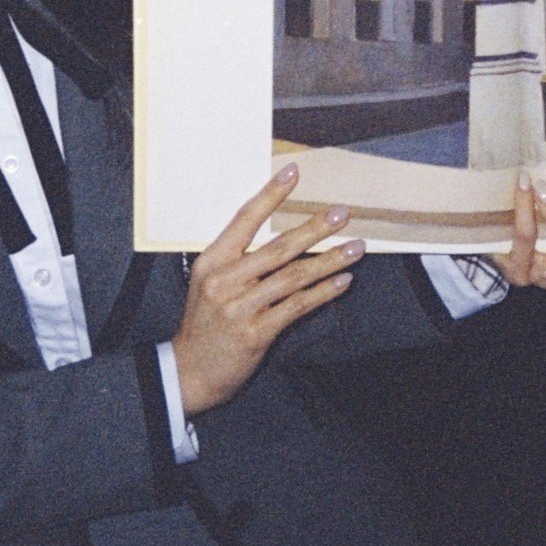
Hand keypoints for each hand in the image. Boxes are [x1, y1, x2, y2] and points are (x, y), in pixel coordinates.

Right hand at [171, 163, 361, 416]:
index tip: (294, 173)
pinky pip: (296, 307)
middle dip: (314, 228)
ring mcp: (240, 307)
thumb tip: (283, 238)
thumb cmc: (204, 324)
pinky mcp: (256, 332)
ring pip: (293, 276)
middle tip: (342, 214)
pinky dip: (322, 293)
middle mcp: (225, 279)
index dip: (271, 195)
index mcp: (213, 260)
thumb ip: (238, 261)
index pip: (245, 219)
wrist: (190, 372)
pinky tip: (342, 282)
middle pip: (277, 247)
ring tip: (355, 249)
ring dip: (329, 261)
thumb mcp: (210, 284)